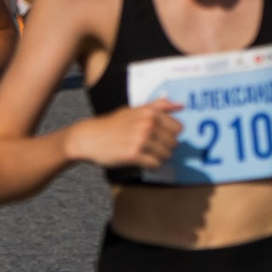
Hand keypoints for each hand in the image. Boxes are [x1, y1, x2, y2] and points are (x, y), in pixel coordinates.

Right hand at [61, 100, 181, 169]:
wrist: (90, 137)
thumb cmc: (113, 124)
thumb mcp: (135, 109)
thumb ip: (159, 106)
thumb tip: (182, 106)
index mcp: (149, 112)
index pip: (178, 128)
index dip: (170, 134)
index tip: (158, 136)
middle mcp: (146, 124)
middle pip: (173, 143)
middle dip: (164, 147)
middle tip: (149, 146)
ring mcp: (140, 139)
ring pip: (166, 155)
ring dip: (158, 157)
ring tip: (144, 153)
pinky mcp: (133, 154)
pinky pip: (155, 164)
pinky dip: (151, 165)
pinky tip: (140, 160)